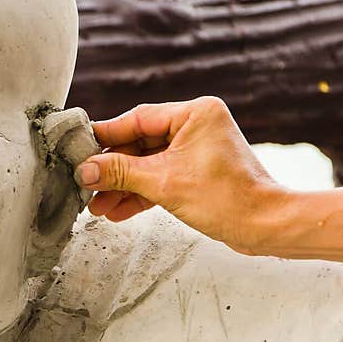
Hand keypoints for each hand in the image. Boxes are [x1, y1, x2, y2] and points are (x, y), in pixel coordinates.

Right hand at [74, 96, 284, 254]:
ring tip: (96, 205)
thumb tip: (84, 171)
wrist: (265, 228)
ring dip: (121, 185)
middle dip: (112, 170)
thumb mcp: (163, 183)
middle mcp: (196, 125)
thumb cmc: (227, 199)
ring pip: (146, 163)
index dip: (105, 136)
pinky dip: (139, 193)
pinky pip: (158, 177)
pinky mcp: (195, 171)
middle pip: (138, 143)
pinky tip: (116, 210)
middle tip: (85, 184)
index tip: (78, 148)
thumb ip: (119, 173)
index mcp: (194, 113)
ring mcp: (196, 148)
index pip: (136, 119)